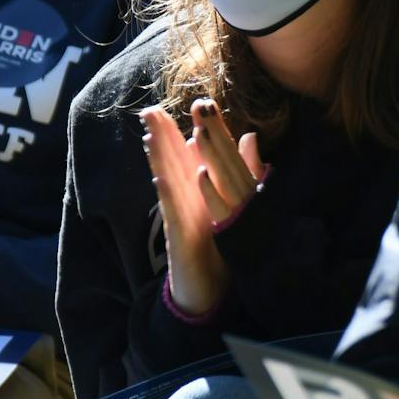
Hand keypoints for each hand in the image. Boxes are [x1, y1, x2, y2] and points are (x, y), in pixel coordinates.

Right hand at [140, 100, 264, 316]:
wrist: (208, 291)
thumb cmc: (217, 249)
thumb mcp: (232, 205)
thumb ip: (239, 170)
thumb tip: (248, 136)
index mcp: (198, 192)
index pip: (188, 156)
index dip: (183, 132)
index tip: (175, 108)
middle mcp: (186, 201)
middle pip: (172, 164)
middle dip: (161, 138)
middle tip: (149, 111)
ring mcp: (180, 218)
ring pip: (167, 182)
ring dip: (158, 160)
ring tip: (149, 136)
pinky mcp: (179, 238)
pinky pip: (172, 213)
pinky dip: (167, 195)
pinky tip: (160, 179)